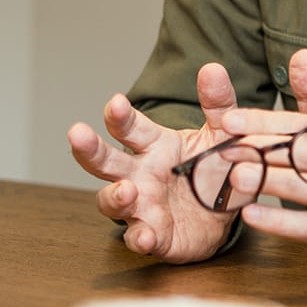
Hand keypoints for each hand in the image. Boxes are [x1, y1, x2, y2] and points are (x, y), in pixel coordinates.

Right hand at [67, 63, 242, 262]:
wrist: (229, 212)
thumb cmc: (214, 168)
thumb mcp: (223, 134)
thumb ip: (219, 105)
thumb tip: (213, 67)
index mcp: (155, 146)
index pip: (130, 128)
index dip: (120, 116)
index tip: (116, 101)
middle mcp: (139, 174)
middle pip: (105, 162)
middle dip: (89, 149)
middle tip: (78, 133)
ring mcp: (142, 206)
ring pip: (112, 202)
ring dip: (114, 196)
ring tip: (126, 189)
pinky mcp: (155, 236)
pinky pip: (140, 239)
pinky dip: (140, 238)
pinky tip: (144, 237)